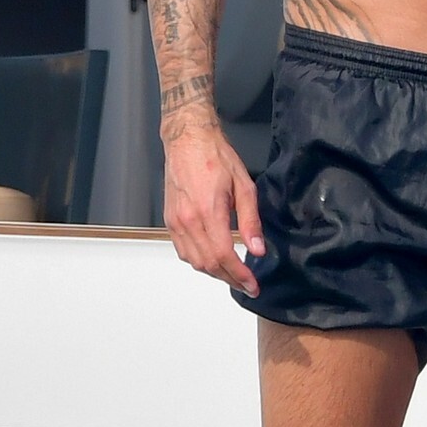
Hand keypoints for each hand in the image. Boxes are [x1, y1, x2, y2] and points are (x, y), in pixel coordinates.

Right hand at [162, 123, 264, 294]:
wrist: (188, 141)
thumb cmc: (216, 157)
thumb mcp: (244, 186)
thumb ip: (251, 221)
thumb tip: (258, 249)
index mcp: (208, 211)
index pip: (224, 255)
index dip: (240, 275)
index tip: (253, 285)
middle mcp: (188, 220)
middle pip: (208, 264)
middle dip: (230, 279)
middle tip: (248, 286)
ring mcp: (175, 222)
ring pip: (194, 261)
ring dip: (214, 273)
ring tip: (234, 276)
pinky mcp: (169, 221)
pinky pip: (183, 251)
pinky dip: (199, 261)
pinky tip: (213, 261)